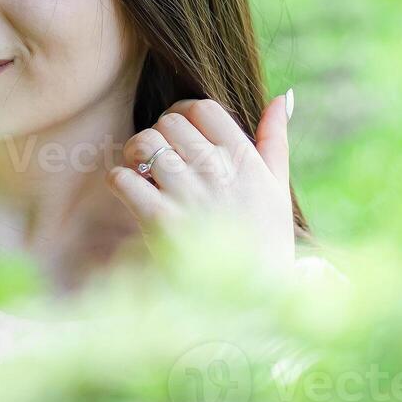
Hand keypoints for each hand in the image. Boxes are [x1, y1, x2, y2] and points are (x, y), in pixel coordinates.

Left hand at [106, 91, 295, 267]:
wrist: (252, 304)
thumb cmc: (265, 243)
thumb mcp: (277, 188)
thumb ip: (275, 140)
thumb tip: (281, 97)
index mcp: (245, 160)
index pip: (202, 108)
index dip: (182, 114)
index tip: (179, 135)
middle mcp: (217, 171)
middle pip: (168, 122)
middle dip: (158, 135)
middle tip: (159, 159)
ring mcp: (188, 195)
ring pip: (143, 144)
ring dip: (135, 155)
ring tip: (143, 174)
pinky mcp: (161, 222)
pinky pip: (123, 179)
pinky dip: (120, 181)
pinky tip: (132, 195)